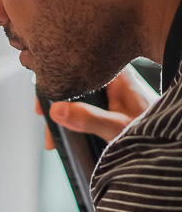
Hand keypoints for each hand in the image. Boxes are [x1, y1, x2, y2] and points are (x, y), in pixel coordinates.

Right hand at [36, 64, 157, 149]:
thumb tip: (57, 110)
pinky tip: (68, 131)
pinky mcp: (115, 104)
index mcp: (117, 76)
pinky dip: (75, 117)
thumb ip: (87, 119)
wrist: (170, 143)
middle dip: (57, 101)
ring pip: (81, 95)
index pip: (78, 67)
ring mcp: (115, 92)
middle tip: (43, 118)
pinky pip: (88, 104)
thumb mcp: (115, 128)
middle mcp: (115, 80)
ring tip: (54, 135)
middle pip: (76, 82)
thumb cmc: (151, 132)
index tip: (43, 101)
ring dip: (65, 112)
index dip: (56, 81)